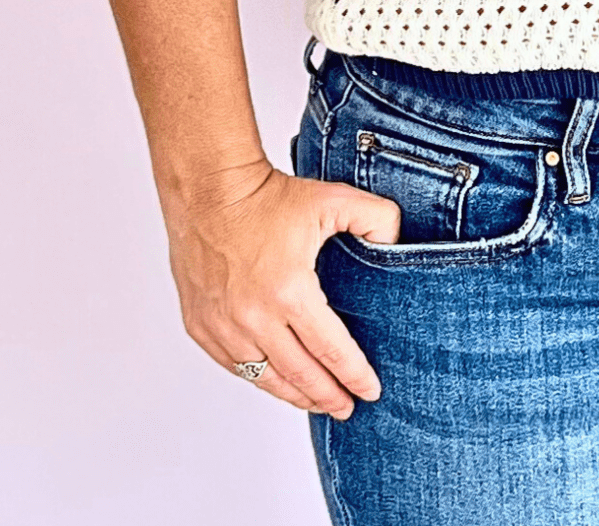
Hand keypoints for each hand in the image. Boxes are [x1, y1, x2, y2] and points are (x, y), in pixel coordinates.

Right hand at [162, 157, 400, 415]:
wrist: (210, 191)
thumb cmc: (268, 197)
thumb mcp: (334, 199)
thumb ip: (377, 218)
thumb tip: (397, 244)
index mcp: (289, 291)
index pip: (331, 349)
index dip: (354, 374)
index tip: (371, 390)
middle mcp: (254, 317)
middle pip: (300, 374)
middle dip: (329, 396)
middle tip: (348, 407)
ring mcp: (224, 326)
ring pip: (265, 379)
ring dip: (295, 395)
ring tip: (318, 403)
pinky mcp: (201, 327)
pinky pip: (235, 367)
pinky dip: (260, 379)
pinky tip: (277, 381)